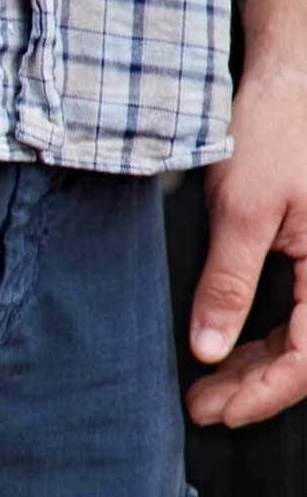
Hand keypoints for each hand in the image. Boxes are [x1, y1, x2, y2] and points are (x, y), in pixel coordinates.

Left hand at [187, 62, 306, 425]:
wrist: (288, 84)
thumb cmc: (274, 131)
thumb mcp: (241, 211)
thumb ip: (226, 284)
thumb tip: (210, 349)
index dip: (265, 394)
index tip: (218, 412)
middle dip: (255, 388)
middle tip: (200, 407)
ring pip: (303, 338)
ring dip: (257, 368)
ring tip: (206, 388)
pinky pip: (299, 313)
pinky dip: (263, 338)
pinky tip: (228, 352)